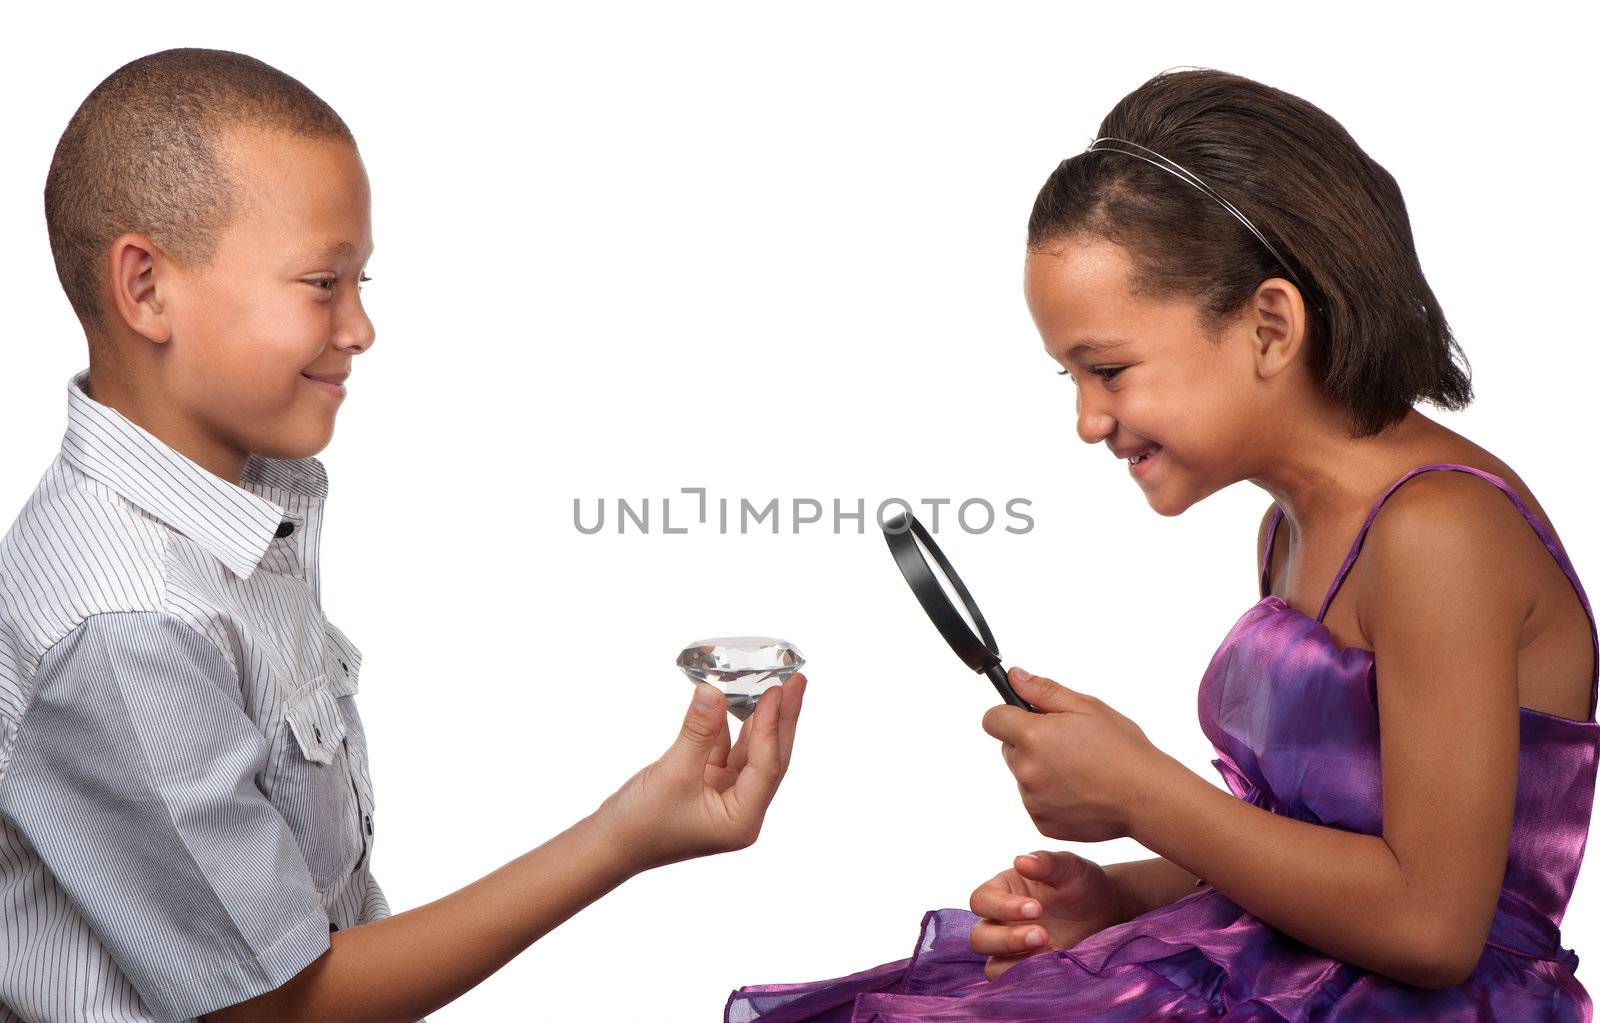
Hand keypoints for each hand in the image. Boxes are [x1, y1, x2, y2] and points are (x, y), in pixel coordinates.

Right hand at [595, 674, 805, 873]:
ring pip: (749, 751)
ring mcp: (724, 797)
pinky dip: (728, 726)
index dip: (772, 727)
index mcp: (742, 820)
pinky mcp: (706, 786)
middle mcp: (741, 810)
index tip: (778, 691)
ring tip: (775, 684)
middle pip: (768, 757)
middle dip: (781, 719)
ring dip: (758, 720)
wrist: (607, 846)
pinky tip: (736, 700)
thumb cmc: (639, 824)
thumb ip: (697, 731)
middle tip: (796, 681)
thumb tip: (712, 691)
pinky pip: (725, 750)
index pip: (766, 767)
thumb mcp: (672, 774)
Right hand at [968, 849, 1129, 979]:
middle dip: (1008, 940)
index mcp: (1002, 890)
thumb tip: (1020, 861)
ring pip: (992, 967)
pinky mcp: (1028, 972)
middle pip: (978, 938)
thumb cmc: (1081, 883)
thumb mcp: (1070, 867)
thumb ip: (1046, 862)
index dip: (1002, 907)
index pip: (981, 901)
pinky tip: (1055, 965)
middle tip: (1043, 934)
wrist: (1105, 911)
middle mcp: (999, 922)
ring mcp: (1012, 951)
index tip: (1037, 908)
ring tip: (1050, 953)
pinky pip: (1014, 984)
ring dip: (1016, 964)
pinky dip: (1030, 979)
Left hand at [982, 667, 1166, 841]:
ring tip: (1080, 770)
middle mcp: (1025, 770)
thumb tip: (1014, 677)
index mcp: (1032, 737)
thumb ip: (1043, 690)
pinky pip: (1035, 802)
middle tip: (1068, 744)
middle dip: (1030, 743)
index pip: (993, 720)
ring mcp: (1032, 800)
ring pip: (1023, 776)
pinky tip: (1080, 791)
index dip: (1008, 714)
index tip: (1027, 717)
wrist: (1146, 798)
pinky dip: (1051, 796)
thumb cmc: (1122, 749)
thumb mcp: (1087, 707)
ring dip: (1041, 770)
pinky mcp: (1042, 822)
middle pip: (1009, 748)